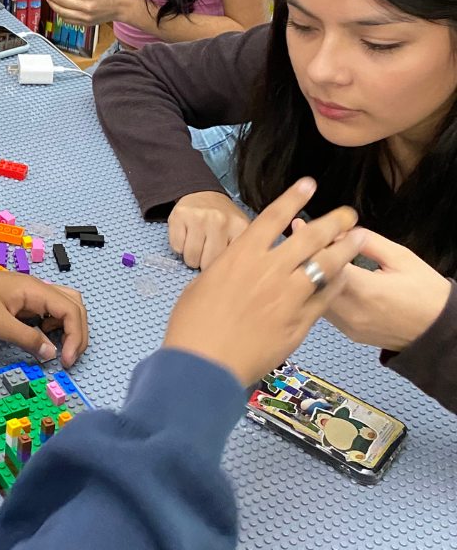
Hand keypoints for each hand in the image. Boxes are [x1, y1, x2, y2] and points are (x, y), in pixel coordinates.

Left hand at [0, 233, 87, 364]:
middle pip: (75, 306)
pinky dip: (55, 325)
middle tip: (69, 359)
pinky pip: (50, 310)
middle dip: (78, 334)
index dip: (74, 337)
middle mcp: (38, 288)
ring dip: (69, 328)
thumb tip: (51, 354)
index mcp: (35, 290)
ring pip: (66, 306)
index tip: (64, 361)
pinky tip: (41, 337)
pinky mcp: (25, 299)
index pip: (71, 311)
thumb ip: (26, 339)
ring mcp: (32, 292)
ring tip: (58, 348)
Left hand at [44, 0, 127, 26]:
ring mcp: (85, 17)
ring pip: (63, 13)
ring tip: (50, 1)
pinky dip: (61, 15)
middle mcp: (85, 7)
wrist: (119, 6)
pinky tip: (59, 10)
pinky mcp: (85, 23)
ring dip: (54, 6)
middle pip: (62, 2)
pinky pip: (68, 20)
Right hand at [164, 178, 366, 386]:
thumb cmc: (192, 324)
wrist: (204, 365)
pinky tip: (344, 276)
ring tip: (357, 238)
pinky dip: (337, 283)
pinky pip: (326, 297)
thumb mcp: (203, 284)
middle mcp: (269, 270)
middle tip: (348, 213)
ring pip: (326, 265)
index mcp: (240, 256)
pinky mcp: (300, 322)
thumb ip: (227, 269)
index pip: (272, 218)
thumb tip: (240, 263)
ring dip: (344, 248)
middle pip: (309, 237)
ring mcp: (288, 296)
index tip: (308, 184)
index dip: (293, 198)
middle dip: (333, 221)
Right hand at [168, 191, 250, 269]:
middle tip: (206, 256)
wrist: (203, 194)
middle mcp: (220, 221)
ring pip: (191, 256)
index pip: (229, 261)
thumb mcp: (238, 230)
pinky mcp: (180, 216)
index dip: (222, 267)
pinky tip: (186, 238)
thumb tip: (234, 275)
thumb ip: (239, 249)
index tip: (220, 265)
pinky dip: (179, 247)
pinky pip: (177, 247)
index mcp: (239, 227)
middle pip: (208, 262)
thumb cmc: (221, 218)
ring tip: (196, 248)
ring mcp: (199, 217)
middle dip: (204, 264)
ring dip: (191, 258)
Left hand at [310, 227, 451, 351]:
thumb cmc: (427, 293)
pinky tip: (318, 277)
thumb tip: (343, 230)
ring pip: (314, 297)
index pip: (326, 262)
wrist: (439, 331)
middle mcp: (351, 310)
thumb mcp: (402, 258)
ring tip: (304, 254)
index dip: (312, 243)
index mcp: (365, 290)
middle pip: (313, 280)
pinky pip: (324, 309)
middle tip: (297, 237)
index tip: (300, 227)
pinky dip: (319, 292)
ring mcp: (347, 325)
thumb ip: (369, 242)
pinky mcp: (347, 332)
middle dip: (304, 256)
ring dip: (308, 275)